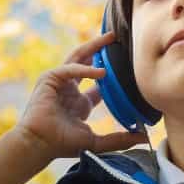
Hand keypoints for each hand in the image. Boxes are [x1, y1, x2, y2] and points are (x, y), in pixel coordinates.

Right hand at [16, 30, 148, 160]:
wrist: (39, 144)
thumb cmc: (61, 144)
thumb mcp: (96, 141)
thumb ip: (119, 139)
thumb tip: (144, 138)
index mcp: (80, 102)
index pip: (99, 84)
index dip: (112, 74)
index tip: (128, 67)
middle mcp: (70, 89)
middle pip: (87, 62)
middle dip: (101, 49)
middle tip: (117, 39)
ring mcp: (59, 82)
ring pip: (77, 57)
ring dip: (93, 47)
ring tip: (110, 39)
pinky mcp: (50, 79)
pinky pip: (70, 68)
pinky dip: (84, 68)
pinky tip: (101, 71)